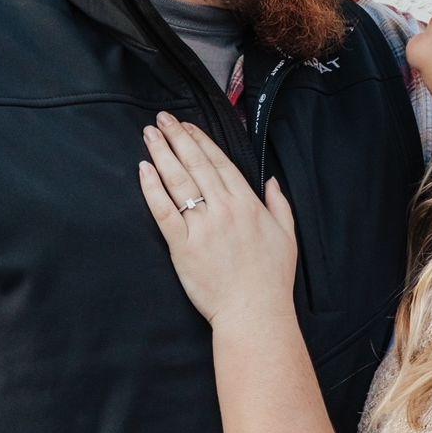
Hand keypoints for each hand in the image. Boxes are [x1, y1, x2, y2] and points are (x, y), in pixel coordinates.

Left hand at [138, 113, 297, 327]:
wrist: (255, 312)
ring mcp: (201, 226)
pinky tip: (144, 170)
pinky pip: (163, 211)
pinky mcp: (182, 246)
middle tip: (161, 120)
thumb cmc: (272, 279)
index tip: (187, 125)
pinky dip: (152, 188)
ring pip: (178, 181)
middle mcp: (223, 209)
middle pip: (195, 165)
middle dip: (177, 138)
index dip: (201, 141)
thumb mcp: (287, 236)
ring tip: (149, 135)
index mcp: (247, 204)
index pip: (219, 163)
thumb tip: (272, 181)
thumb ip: (280, 204)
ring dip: (162, 154)